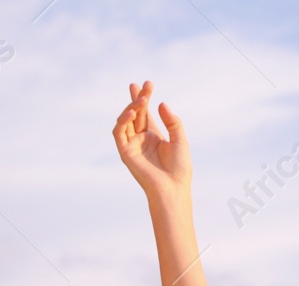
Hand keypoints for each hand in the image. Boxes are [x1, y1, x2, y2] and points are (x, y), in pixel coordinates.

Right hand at [113, 81, 191, 202]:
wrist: (173, 188)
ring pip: (125, 120)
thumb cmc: (179, 168)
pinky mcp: (125, 152)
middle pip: (136, 113)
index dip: (144, 98)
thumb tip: (161, 103)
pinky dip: (123, 121)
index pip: (146, 113)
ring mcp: (132, 145)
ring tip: (142, 100)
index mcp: (153, 136)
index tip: (147, 84)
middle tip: (142, 85)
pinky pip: (119, 132)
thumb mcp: (180, 140)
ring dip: (132, 108)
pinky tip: (133, 112)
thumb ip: (172, 122)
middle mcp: (141, 139)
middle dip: (138, 98)